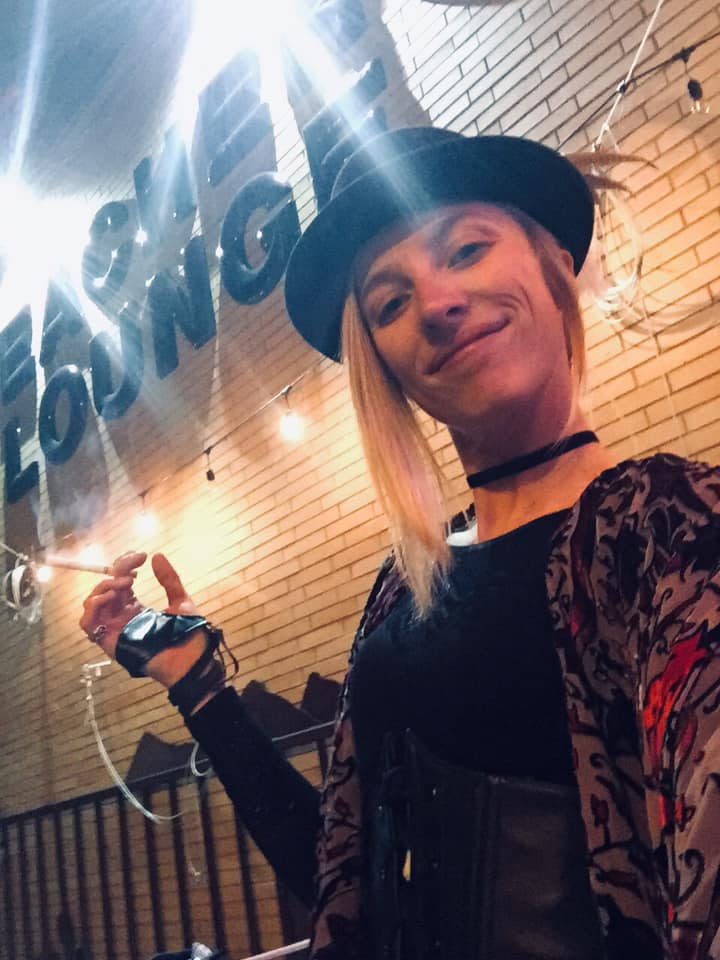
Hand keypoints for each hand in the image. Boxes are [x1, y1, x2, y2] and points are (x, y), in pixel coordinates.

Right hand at [79, 552, 206, 686]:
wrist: (190, 658)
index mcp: (134, 607)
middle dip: (117, 571)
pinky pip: (87, 623)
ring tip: (126, 583)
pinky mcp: (108, 641)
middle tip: (134, 567)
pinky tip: (111, 597)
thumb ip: (168, 579)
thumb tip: (157, 555)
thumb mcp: (179, 600)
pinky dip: (94, 606)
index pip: (119, 581)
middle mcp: (120, 616)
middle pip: (105, 587)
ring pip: (92, 602)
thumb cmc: (186, 633)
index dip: (124, 565)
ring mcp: (113, 628)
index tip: (140, 555)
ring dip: (105, 586)